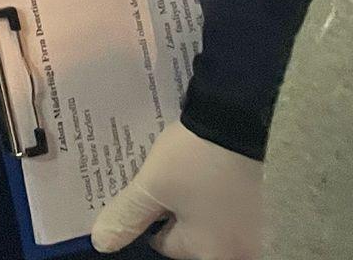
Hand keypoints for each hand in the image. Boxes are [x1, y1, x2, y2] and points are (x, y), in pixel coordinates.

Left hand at [91, 124, 262, 259]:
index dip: (149, 215)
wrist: (241, 121)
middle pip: (190, 234)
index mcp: (212, 252)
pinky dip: (214, 191)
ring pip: (209, 218)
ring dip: (193, 201)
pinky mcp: (264, 204)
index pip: (166, 244)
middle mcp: (241, 249)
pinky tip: (203, 169)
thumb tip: (103, 243)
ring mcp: (256, 227)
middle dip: (172, 209)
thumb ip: (127, 216)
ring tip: (180, 172)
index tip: (146, 189)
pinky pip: (230, 205)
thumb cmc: (195, 161)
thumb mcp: (153, 186)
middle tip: (163, 181)